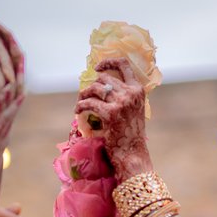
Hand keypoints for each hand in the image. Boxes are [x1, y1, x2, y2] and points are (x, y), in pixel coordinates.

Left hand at [75, 58, 152, 178]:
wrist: (132, 154)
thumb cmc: (130, 134)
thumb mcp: (133, 110)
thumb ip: (124, 96)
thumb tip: (101, 85)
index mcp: (138, 90)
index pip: (124, 64)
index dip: (108, 62)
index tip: (97, 68)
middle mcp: (131, 93)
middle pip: (104, 78)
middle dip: (91, 85)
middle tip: (85, 95)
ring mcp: (122, 103)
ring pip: (95, 88)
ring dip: (84, 94)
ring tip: (80, 103)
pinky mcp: (111, 114)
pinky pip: (89, 103)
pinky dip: (80, 106)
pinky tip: (78, 111)